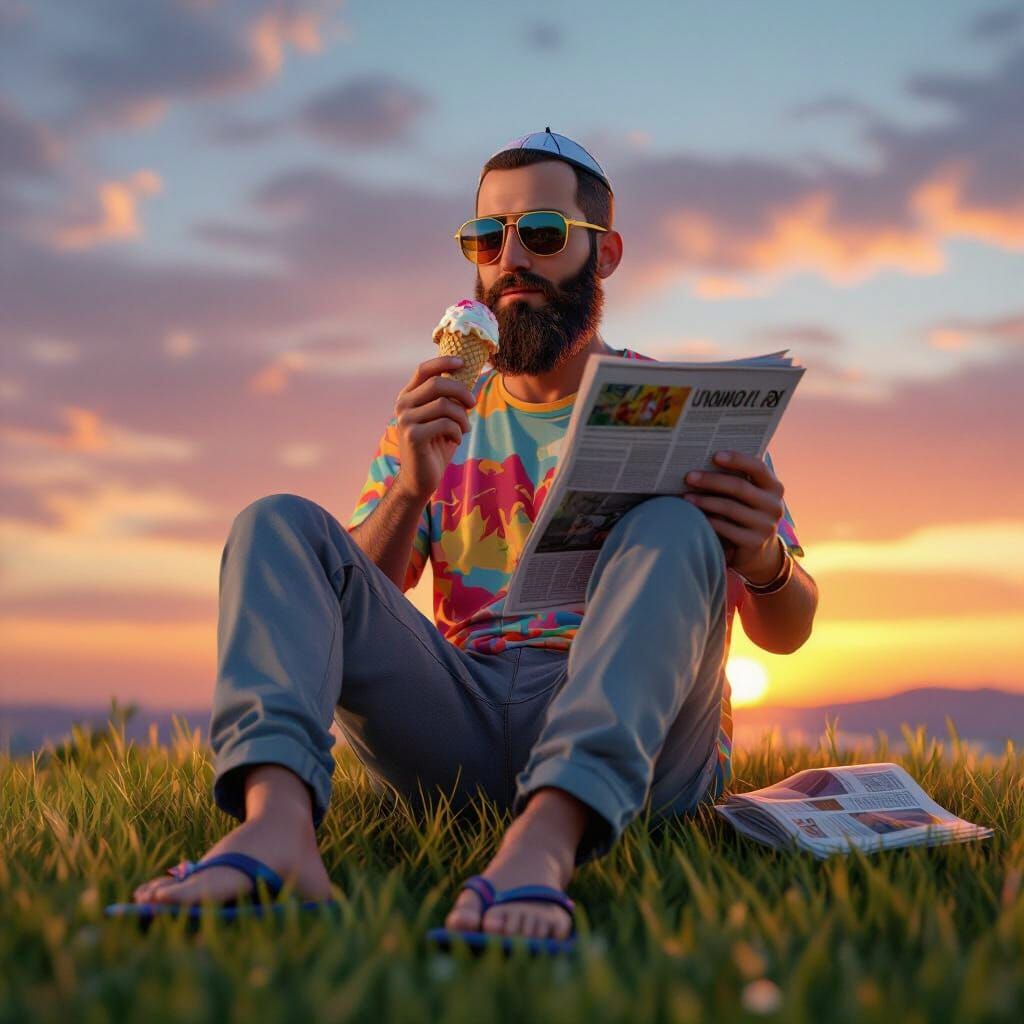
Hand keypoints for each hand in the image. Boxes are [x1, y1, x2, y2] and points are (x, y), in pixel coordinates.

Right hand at [392, 355, 475, 502]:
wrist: (419, 479)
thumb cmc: (434, 446)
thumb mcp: (441, 418)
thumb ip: (447, 399)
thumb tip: (467, 376)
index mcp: (407, 396)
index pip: (423, 369)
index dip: (444, 362)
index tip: (463, 362)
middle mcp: (402, 405)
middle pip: (438, 384)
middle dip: (462, 392)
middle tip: (473, 404)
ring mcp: (405, 420)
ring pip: (445, 405)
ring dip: (462, 417)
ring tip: (465, 428)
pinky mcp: (413, 436)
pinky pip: (445, 423)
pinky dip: (457, 431)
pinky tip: (455, 439)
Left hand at [682, 451, 786, 582]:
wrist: (756, 551)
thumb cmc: (743, 512)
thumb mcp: (746, 495)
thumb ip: (735, 478)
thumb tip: (702, 458)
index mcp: (773, 487)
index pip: (758, 467)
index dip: (737, 459)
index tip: (715, 455)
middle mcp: (774, 505)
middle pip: (739, 487)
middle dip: (711, 480)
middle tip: (689, 477)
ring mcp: (766, 526)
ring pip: (730, 508)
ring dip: (705, 501)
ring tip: (686, 497)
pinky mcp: (754, 543)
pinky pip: (727, 529)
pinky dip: (709, 521)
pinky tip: (695, 517)